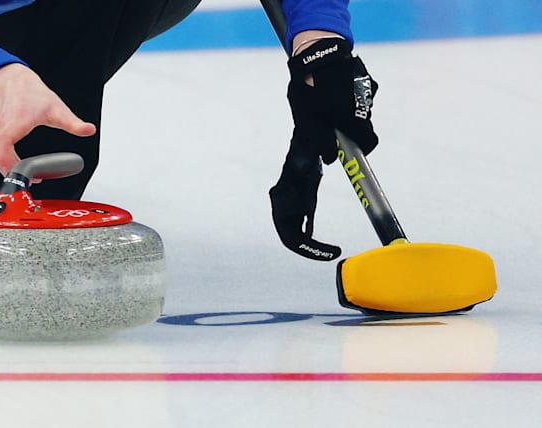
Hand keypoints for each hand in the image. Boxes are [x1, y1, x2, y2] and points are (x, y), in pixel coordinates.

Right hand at [0, 63, 96, 175]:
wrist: (13, 80)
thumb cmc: (30, 93)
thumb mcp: (56, 108)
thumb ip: (73, 123)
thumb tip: (89, 129)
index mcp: (13, 126)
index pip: (4, 156)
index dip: (16, 170)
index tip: (31, 177)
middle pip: (1, 162)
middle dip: (17, 172)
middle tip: (35, 178)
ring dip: (13, 166)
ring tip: (30, 170)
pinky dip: (8, 159)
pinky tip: (20, 161)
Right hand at [270, 35, 376, 260]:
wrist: (316, 73)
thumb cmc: (325, 91)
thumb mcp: (334, 111)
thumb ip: (337, 136)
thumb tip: (342, 157)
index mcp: (298, 161)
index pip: (288, 208)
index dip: (303, 237)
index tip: (329, 248)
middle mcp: (294, 168)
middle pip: (284, 216)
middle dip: (301, 241)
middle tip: (328, 254)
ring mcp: (299, 167)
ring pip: (290, 209)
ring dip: (302, 233)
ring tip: (323, 250)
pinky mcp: (307, 165)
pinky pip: (302, 199)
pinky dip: (306, 218)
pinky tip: (315, 231)